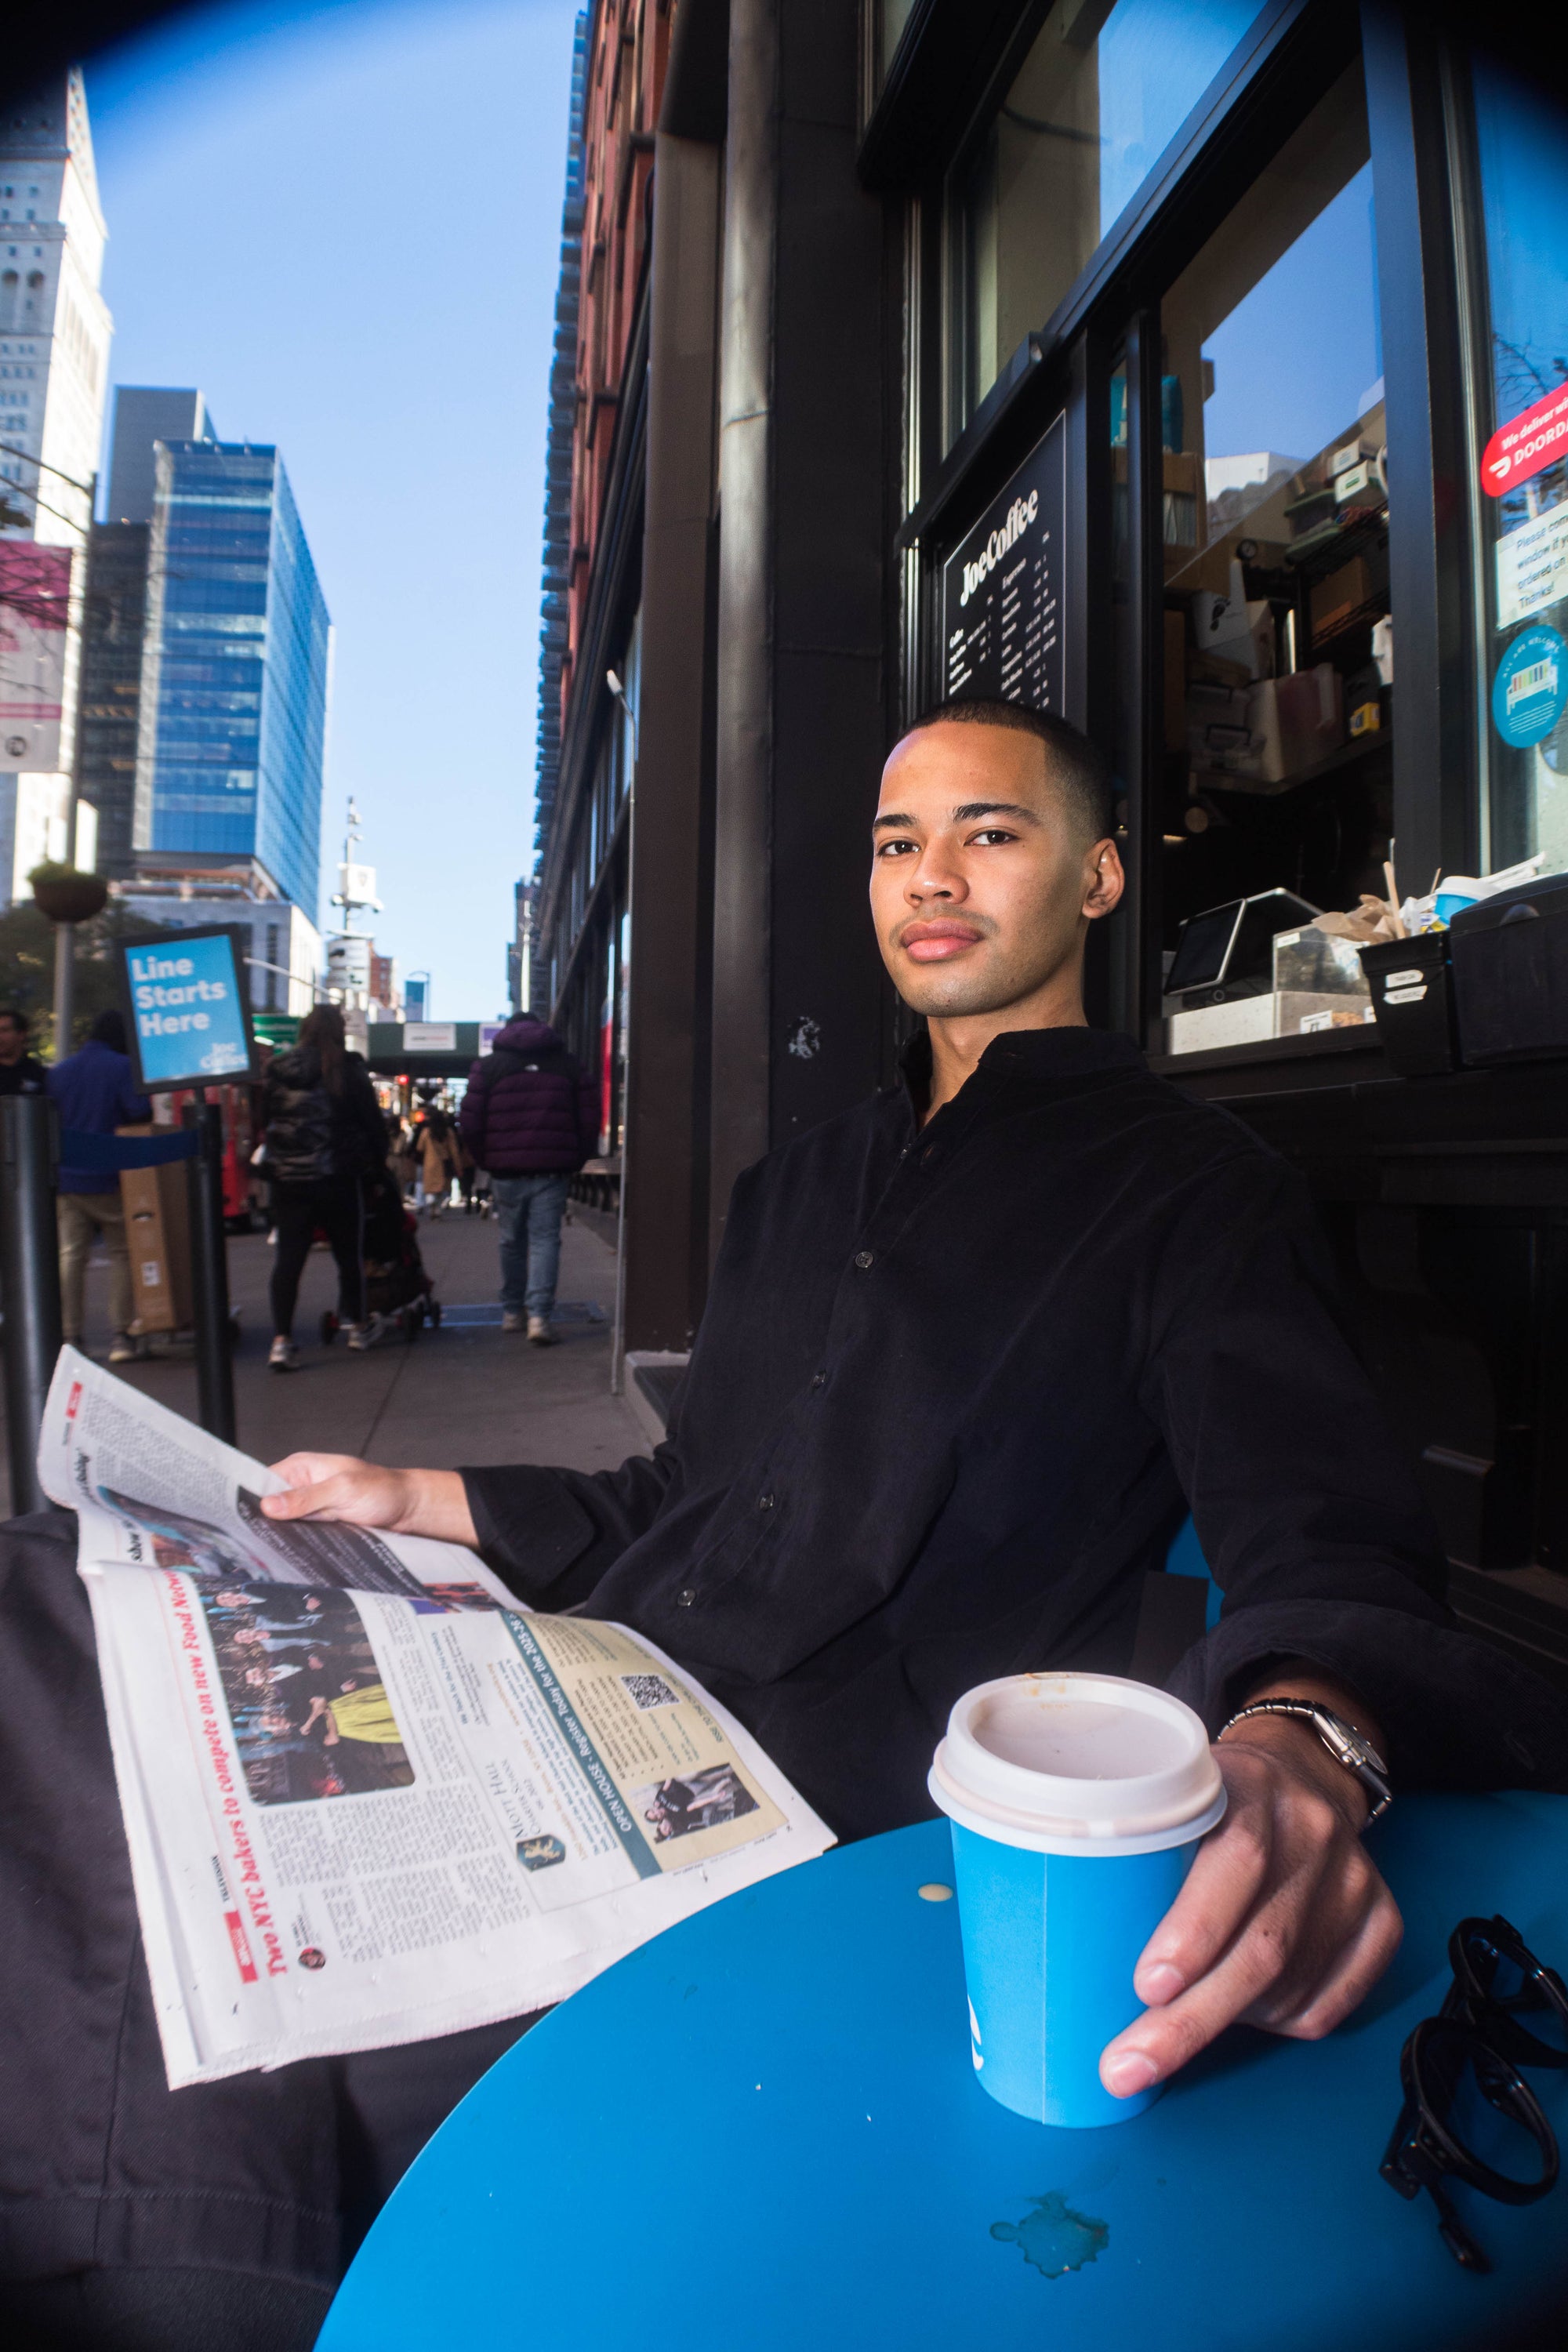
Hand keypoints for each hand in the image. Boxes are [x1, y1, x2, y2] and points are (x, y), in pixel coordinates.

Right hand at [262, 1453, 476, 1547]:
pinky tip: (284, 1558)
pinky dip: (295, 1544)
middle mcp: (302, 1485)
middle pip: (270, 1505)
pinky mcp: (321, 1525)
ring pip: (284, 1523)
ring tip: (259, 1556)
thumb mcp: (343, 1490)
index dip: (246, 1499)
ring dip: (278, 1537)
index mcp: (301, 1467)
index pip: (261, 1481)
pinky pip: (300, 1535)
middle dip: (260, 1523)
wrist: (409, 1509)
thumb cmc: (382, 1491)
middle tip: (243, 1546)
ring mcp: (311, 1507)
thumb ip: (306, 1498)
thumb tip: (267, 1505)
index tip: (230, 1521)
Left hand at [1098, 1712, 1401, 2098]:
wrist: (1299, 1772)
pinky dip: (1275, 2023)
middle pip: (1262, 1945)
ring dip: (1225, 2025)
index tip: (1148, 1985)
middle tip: (1130, 2064)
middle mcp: (1314, 1831)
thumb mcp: (1171, 1794)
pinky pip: (1328, 2004)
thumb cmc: (1213, 1796)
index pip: (1236, 1861)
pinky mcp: (1381, 1920)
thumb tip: (1066, 1951)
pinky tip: (1239, 2013)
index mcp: (1252, 1788)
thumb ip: (1137, 1848)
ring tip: (1166, 2039)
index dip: (1195, 1929)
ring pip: (1291, 1985)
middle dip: (1190, 2019)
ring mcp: (1354, 1879)